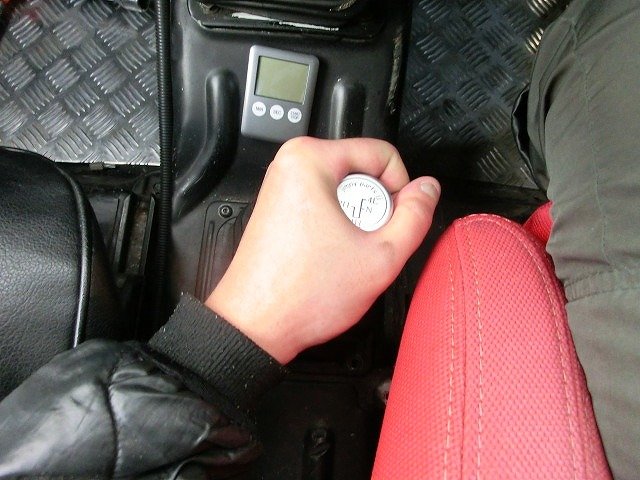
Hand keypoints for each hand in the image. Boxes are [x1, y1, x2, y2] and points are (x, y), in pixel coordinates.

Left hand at [205, 137, 439, 362]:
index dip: (401, 191)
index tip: (391, 222)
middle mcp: (291, 165)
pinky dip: (338, 227)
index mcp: (310, 160)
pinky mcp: (280, 206)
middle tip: (366, 244)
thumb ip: (416, 217)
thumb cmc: (301, 295)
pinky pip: (326, 203)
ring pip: (347, 191)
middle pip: (364, 172)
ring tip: (346, 252)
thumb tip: (428, 190)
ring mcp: (282, 186)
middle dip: (376, 209)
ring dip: (358, 221)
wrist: (255, 325)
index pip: (383, 154)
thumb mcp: (381, 256)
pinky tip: (331, 255)